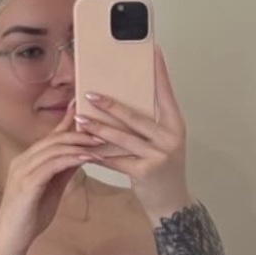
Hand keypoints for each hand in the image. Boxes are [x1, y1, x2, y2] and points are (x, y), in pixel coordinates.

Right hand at [0, 99, 102, 254]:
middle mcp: (23, 160)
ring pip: (53, 149)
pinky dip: (71, 159)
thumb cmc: (30, 217)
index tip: (83, 110)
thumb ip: (63, 172)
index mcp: (27, 160)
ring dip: (78, 144)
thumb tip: (81, 156)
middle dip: (78, 132)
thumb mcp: (52, 190)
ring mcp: (23, 170)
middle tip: (101, 129)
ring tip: (98, 142)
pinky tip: (87, 158)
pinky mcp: (27, 183)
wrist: (11, 239)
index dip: (66, 122)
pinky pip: (52, 165)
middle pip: (53, 139)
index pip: (50, 137)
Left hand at [76, 44, 192, 219]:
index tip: (152, 50)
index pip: (165, 93)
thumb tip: (122, 101)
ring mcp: (159, 156)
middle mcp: (170, 139)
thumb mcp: (163, 143)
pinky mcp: (145, 172)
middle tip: (89, 93)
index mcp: (176, 125)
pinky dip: (99, 154)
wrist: (171, 204)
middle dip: (110, 105)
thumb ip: (149, 123)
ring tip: (80, 119)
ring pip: (122, 137)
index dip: (159, 72)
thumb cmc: (163, 170)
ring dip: (98, 128)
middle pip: (135, 116)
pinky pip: (116, 160)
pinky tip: (84, 147)